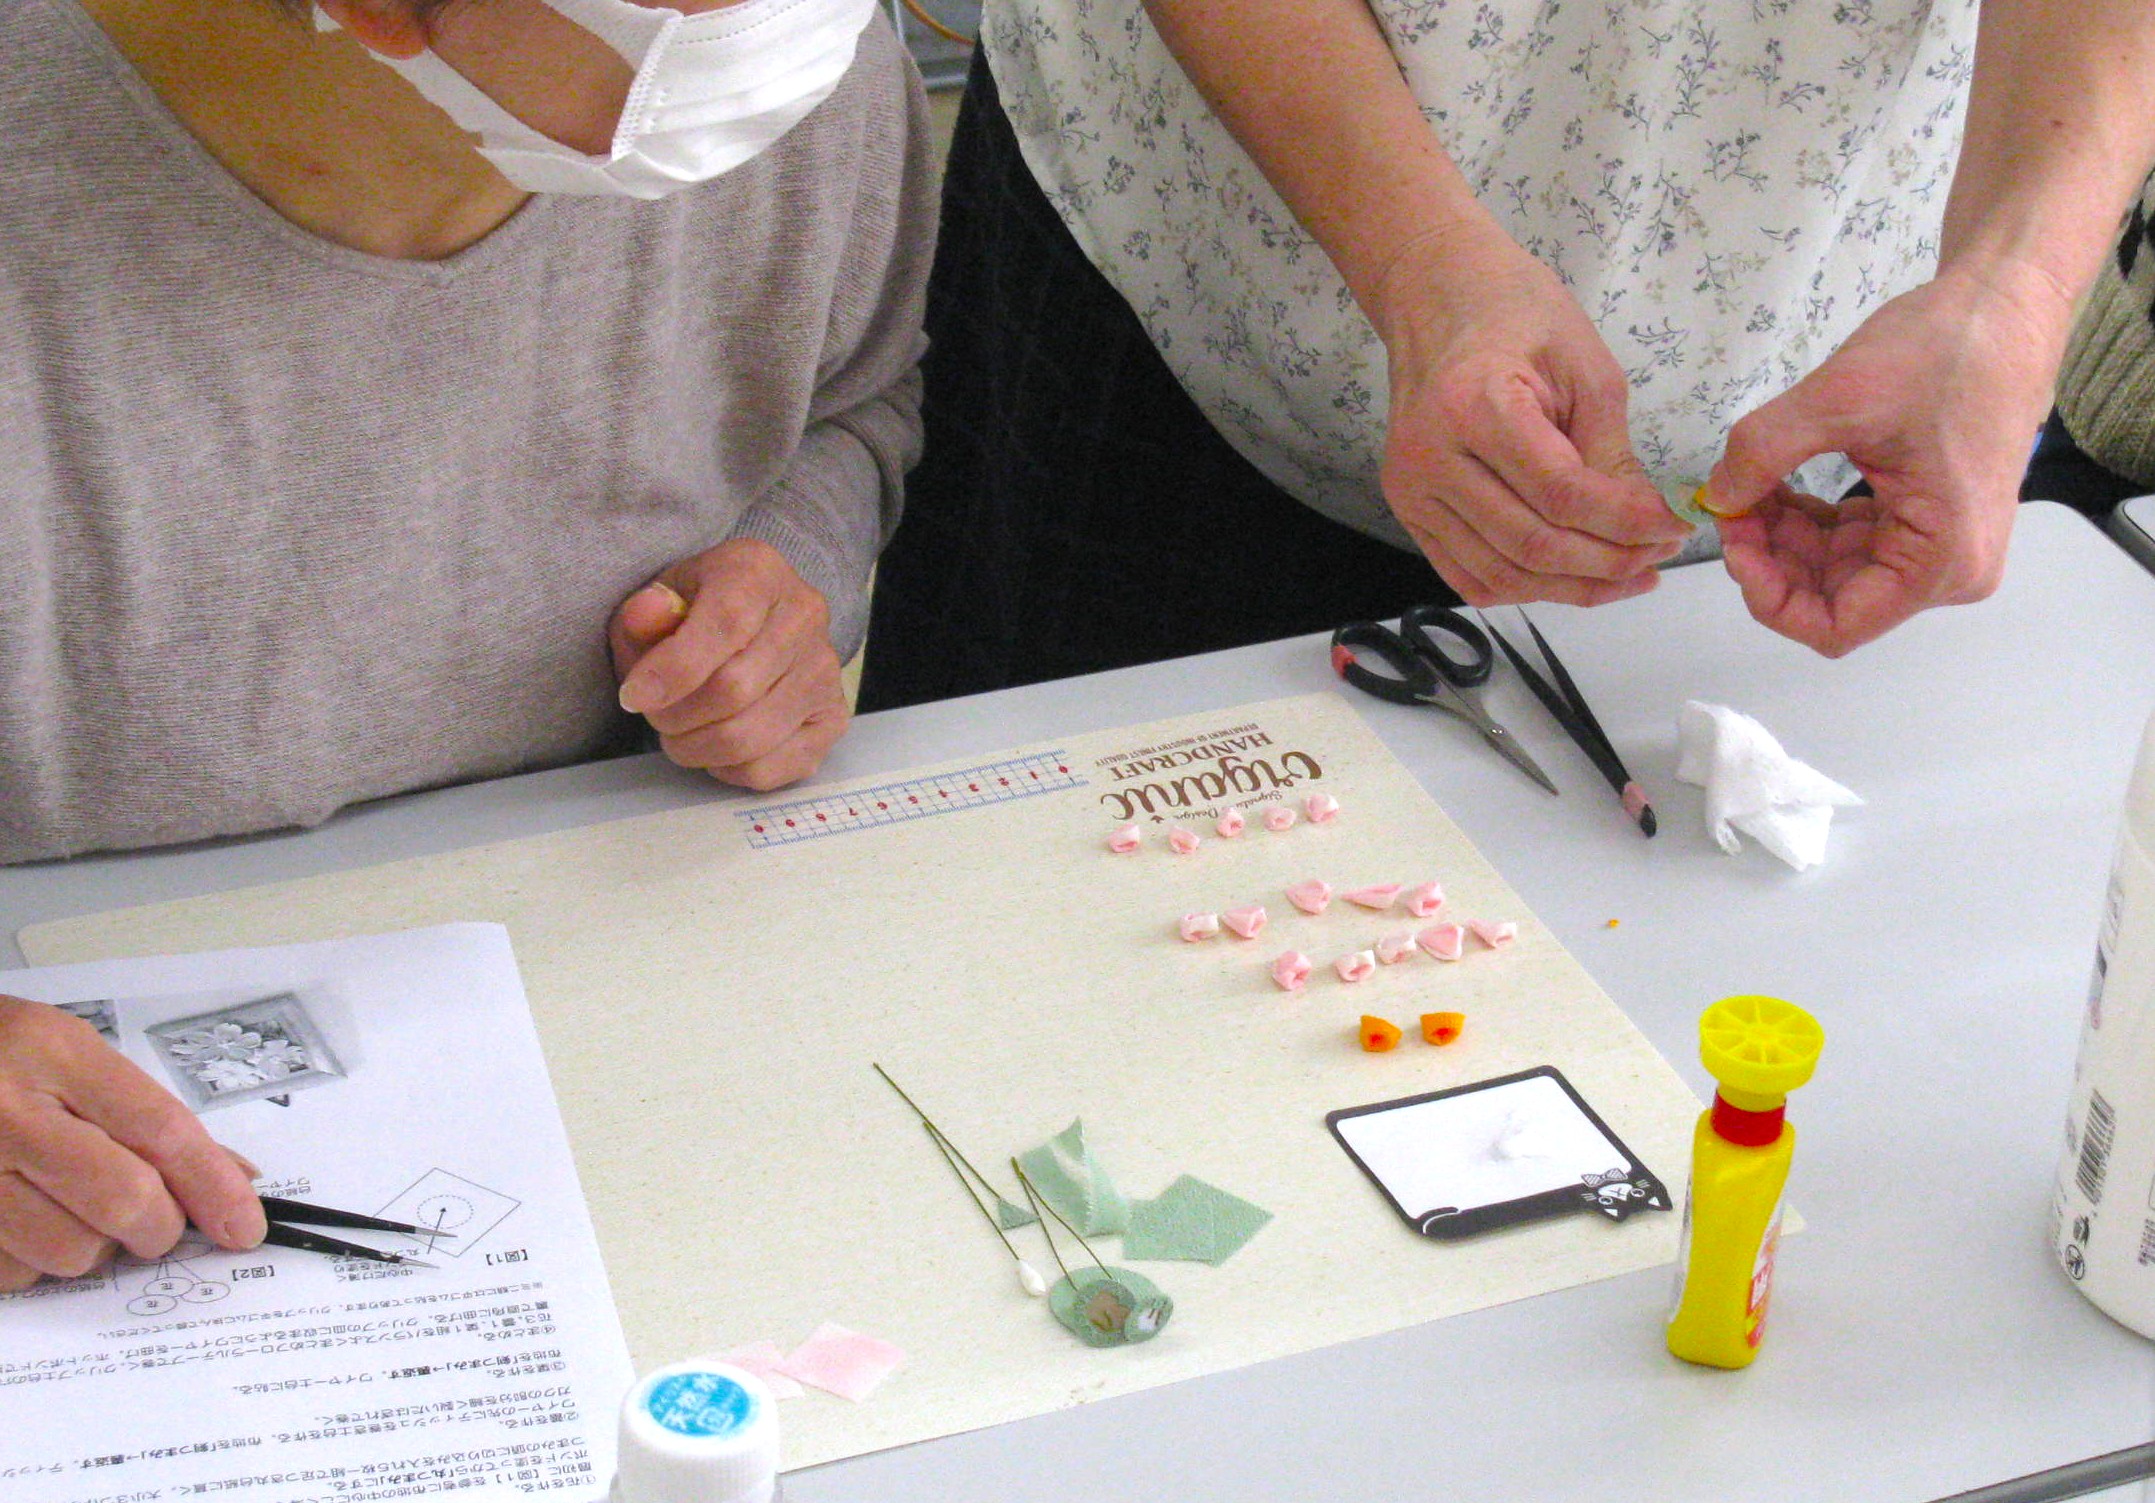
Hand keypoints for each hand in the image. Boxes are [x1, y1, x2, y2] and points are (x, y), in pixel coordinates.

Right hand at [0, 997, 263, 1290]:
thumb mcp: (60, 1052)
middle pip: (122, 1199)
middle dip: (157, 1227)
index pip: (160, 1130)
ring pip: (67, 1250)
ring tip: (70, 1210)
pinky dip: (31, 1263)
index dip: (213, 1186)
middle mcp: (3, 1111)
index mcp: (49, 1052)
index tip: (245, 1226)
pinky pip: (10, 1273)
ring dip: (91, 1249)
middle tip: (156, 1225)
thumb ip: (139, 1113)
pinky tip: (19, 1223)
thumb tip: (231, 1176)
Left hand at [609, 538, 849, 790]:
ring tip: (680, 733)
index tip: (633, 696)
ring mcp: (825, 671)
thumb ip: (646, 612)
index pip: (726, 624)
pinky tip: (716, 748)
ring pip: (749, 738)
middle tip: (655, 714)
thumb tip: (646, 616)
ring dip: (695, 748)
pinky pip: (770, 768)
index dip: (673, 670)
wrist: (757, 620)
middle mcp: (805, 616)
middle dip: (676, 716)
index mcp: (759, 572)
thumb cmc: (700, 610)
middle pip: (734, 689)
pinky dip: (727, 770)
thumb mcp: (663, 596)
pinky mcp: (833, 718)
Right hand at [1375, 228, 1692, 606]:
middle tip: (1657, 557)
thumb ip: (1611, 451)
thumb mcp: (1585, 367)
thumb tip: (1644, 524)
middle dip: (1607, 562)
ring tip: (1627, 576)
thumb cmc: (1516, 315)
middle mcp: (1431, 458)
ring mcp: (1412, 492)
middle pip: (1530, 543)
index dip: (1625, 523)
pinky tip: (1573, 581)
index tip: (1674, 527)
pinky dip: (1526, 591)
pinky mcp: (1408, 511)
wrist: (1437, 300)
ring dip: (1572, 588)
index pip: (1560, 493)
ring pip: (1501, 574)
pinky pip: (1469, 578)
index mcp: (1475, 406)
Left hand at [1704, 260, 2073, 656]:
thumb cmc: (1948, 350)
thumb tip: (1715, 497)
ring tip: (1748, 485)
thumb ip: (1763, 452)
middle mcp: (1948, 570)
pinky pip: (1850, 541)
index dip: (1769, 596)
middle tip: (1730, 502)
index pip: (1835, 627)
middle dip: (1770, 558)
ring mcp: (1938, 547)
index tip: (1734, 540)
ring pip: (1834, 572)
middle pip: (1831, 599)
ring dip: (1783, 538)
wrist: (2005, 307)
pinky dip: (1807, 521)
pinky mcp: (1925, 520)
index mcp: (1941, 559)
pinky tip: (1775, 483)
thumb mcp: (1840, 397)